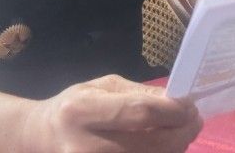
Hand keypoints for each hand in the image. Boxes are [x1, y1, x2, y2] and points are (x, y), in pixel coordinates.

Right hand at [23, 74, 201, 152]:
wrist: (39, 140)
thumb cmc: (73, 107)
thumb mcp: (100, 88)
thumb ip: (138, 93)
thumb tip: (176, 100)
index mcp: (82, 111)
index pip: (139, 113)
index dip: (172, 110)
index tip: (190, 105)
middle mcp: (85, 146)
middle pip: (151, 144)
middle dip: (181, 132)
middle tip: (195, 120)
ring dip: (174, 148)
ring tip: (180, 133)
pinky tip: (163, 147)